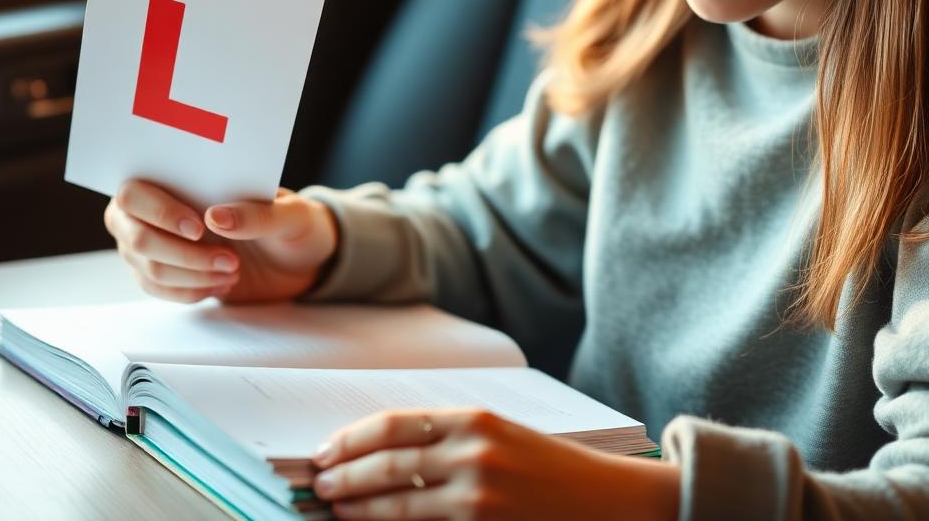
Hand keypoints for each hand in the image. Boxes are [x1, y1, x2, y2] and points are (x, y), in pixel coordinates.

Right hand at [103, 179, 337, 303]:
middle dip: (183, 255)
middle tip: (231, 260)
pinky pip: (157, 289)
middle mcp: (155, 209)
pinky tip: (221, 283)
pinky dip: (190, 291)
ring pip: (147, 268)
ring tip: (232, 270)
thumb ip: (259, 214)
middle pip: (136, 236)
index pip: (135, 191)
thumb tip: (216, 216)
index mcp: (178, 177)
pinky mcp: (163, 273)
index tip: (200, 228)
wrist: (298, 258)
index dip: (160, 212)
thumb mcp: (291, 216)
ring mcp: (153, 243)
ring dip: (191, 276)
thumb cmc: (293, 223)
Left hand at [308, 408, 679, 520]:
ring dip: (359, 509)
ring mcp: (479, 499)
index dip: (350, 439)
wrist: (609, 502)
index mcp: (474, 419)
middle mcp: (474, 455)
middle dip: (344, 477)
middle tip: (319, 485)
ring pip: (398, 506)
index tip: (325, 452)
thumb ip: (444, 439)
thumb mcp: (499, 435)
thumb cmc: (549, 468)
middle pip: (387, 465)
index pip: (393, 425)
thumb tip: (378, 452)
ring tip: (337, 509)